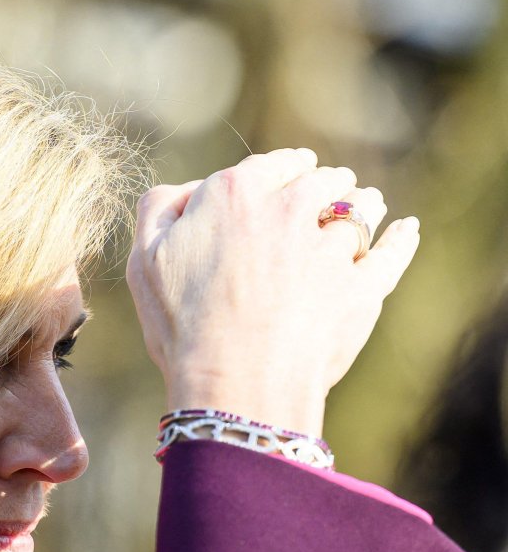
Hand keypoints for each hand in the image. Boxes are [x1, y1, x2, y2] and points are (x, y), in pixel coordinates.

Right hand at [125, 148, 420, 437]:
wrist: (236, 384)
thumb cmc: (183, 327)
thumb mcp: (145, 263)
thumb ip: (159, 212)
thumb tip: (182, 190)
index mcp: (233, 195)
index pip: (266, 166)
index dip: (276, 172)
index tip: (285, 177)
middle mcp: (288, 209)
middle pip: (318, 180)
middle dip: (323, 183)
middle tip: (325, 193)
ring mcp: (331, 247)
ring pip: (359, 209)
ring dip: (362, 204)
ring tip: (366, 208)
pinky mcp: (362, 286)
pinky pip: (392, 252)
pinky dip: (401, 239)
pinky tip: (406, 230)